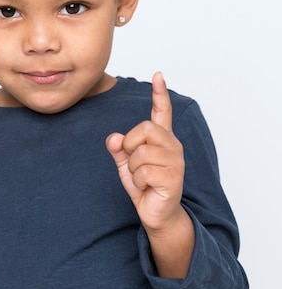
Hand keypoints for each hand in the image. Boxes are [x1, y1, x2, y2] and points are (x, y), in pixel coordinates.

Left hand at [106, 72, 184, 232]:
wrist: (156, 214)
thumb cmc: (144, 186)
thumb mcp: (126, 165)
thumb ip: (119, 149)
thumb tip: (113, 138)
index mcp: (162, 139)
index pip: (162, 111)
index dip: (160, 93)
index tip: (158, 74)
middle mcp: (173, 146)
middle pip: (145, 128)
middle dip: (130, 144)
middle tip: (132, 161)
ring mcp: (175, 162)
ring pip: (141, 152)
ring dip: (133, 168)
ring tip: (142, 178)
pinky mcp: (174, 178)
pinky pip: (143, 171)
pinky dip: (137, 181)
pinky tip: (146, 187)